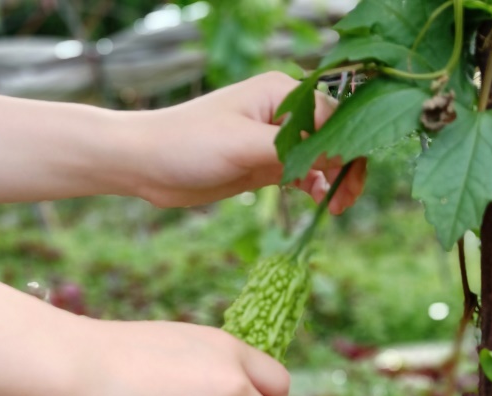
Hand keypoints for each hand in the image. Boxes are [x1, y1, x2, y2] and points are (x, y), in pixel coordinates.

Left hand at [125, 72, 367, 213]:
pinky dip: (314, 187)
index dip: (345, 148)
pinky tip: (318, 203)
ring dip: (332, 180)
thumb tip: (336, 159)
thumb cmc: (190, 143)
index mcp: (282, 93)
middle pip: (332, 138)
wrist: (146, 164)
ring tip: (333, 208)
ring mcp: (273, 139)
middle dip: (344, 167)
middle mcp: (282, 113)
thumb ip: (292, 150)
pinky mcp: (264, 164)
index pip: (333, 118)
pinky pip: (303, 173)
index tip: (342, 180)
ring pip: (321, 158)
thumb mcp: (245, 145)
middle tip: (344, 200)